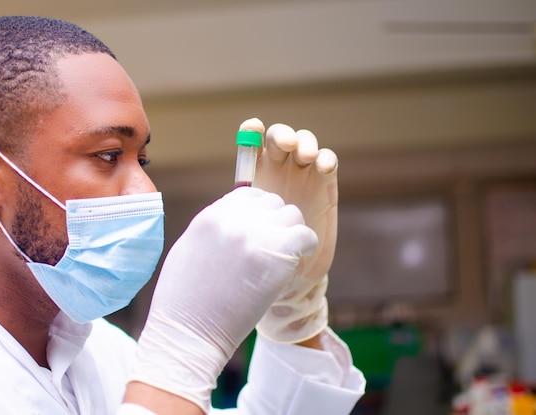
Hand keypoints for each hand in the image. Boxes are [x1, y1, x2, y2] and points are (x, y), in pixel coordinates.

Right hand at [128, 186, 317, 411]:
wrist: (188, 331)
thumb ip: (215, 229)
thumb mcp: (189, 249)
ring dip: (292, 234)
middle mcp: (233, 218)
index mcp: (211, 216)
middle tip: (274, 249)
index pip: (249, 195)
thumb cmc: (184, 300)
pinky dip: (306, 248)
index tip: (263, 231)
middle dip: (276, 224)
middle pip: (273, 203)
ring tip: (284, 258)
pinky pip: (306, 236)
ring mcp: (255, 234)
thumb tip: (239, 221)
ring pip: (292, 215)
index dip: (260, 212)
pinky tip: (294, 265)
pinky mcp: (276, 254)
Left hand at [251, 118, 338, 343]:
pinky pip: (327, 164)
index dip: (253, 132)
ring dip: (305, 144)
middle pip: (280, 140)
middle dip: (282, 136)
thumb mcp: (241, 238)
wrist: (285, 282)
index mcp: (254, 177)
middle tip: (285, 145)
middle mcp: (279, 173)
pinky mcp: (326, 188)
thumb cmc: (256, 257)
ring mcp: (303, 178)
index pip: (253, 146)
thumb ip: (236, 219)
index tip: (252, 127)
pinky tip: (323, 166)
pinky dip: (326, 159)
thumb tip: (225, 207)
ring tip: (305, 156)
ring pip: (305, 145)